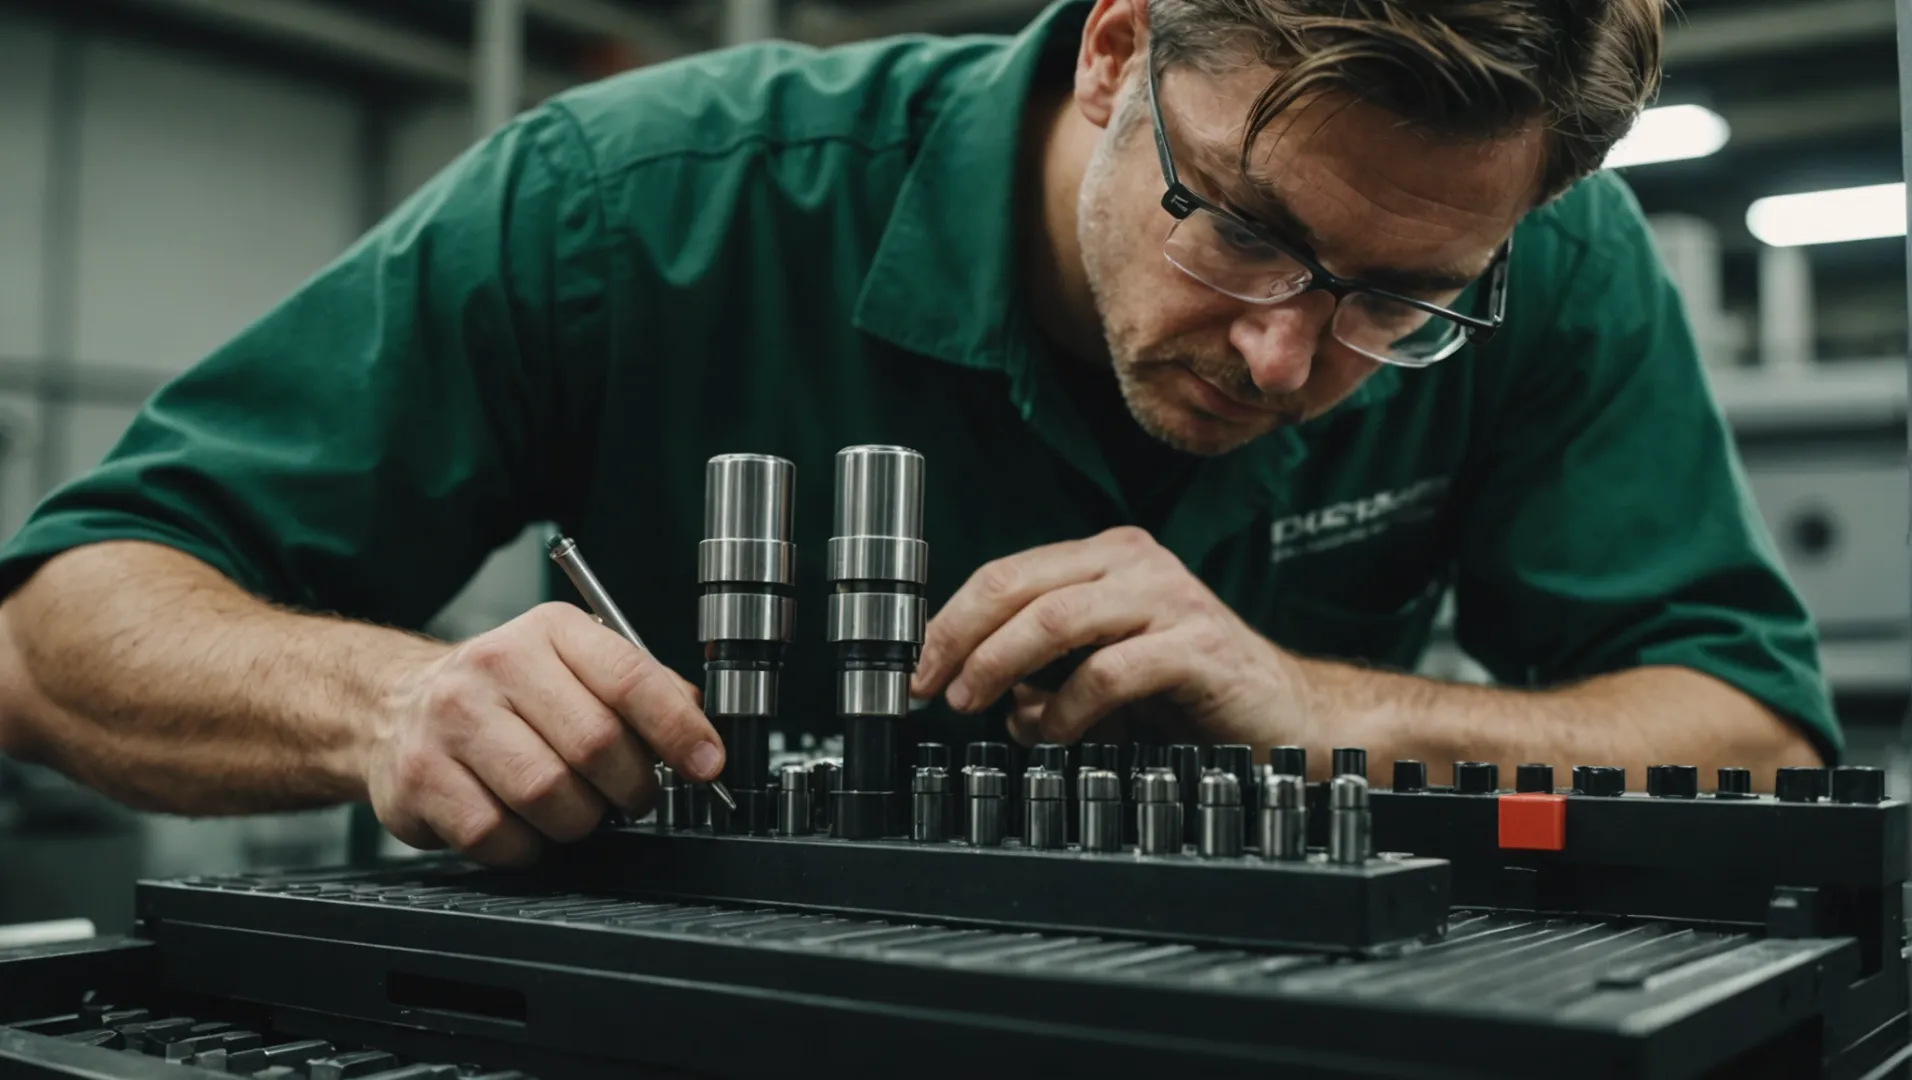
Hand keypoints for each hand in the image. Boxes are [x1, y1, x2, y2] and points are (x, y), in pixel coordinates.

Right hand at [366, 602, 722, 865]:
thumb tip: (699, 728)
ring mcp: (453, 721)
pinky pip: (498, 836)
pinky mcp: (421, 778)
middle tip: (632, 797)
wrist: (394, 707)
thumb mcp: (573, 666)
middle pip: (596, 744)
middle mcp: (497, 665)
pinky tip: (523, 825)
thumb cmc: (503, 694)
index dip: (679, 729)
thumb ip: (640, 690)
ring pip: (549, 796)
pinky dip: (526, 847)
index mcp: (550, 632)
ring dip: (579, 821)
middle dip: (631, 787)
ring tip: (574, 810)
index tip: (707, 765)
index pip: (630, 677)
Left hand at [910, 527, 1312, 747]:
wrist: (1287, 717)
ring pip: (1055, 619)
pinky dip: (1067, 709)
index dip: (951, 619)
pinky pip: (1109, 672)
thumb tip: (983, 693)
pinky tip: (1053, 734)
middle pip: (1019, 588)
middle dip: (960, 640)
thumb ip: (1045, 670)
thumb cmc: (1191, 693)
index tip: (916, 665)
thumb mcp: (1102, 668)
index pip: (1007, 574)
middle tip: (931, 689)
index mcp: (1109, 557)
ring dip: (999, 667)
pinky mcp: (1196, 647)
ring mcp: (1170, 600)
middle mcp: (1137, 564)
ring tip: (974, 706)